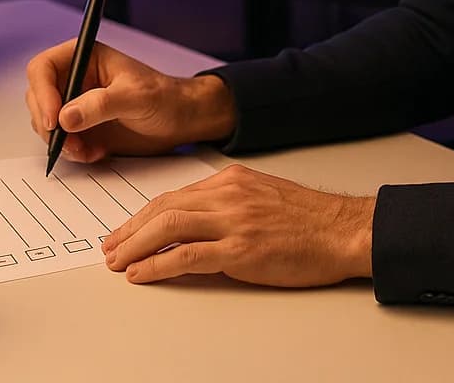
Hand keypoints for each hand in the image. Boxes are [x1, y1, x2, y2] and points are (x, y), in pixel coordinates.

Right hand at [24, 39, 235, 161]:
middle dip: (48, 124)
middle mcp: (75, 79)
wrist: (180, 120)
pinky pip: (61, 142)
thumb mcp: (136, 97)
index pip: (43, 68)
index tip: (53, 119)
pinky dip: (73, 152)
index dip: (42, 93)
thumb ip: (101, 105)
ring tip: (87, 150)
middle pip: (37, 98)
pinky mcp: (82, 128)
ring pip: (45, 123)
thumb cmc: (164, 97)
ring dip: (60, 142)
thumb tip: (65, 117)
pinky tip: (96, 153)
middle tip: (67, 142)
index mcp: (84, 58)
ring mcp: (76, 104)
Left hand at [100, 163, 375, 287]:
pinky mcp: (242, 250)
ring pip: (169, 227)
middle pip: (164, 208)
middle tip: (109, 248)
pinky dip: (158, 265)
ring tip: (117, 263)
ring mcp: (234, 221)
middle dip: (130, 230)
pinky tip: (142, 274)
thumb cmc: (310, 220)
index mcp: (231, 179)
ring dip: (136, 246)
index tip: (125, 230)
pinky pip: (188, 257)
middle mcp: (228, 194)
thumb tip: (194, 225)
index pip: (174, 195)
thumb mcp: (262, 197)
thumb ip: (228, 205)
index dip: (143, 215)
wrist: (343, 231)